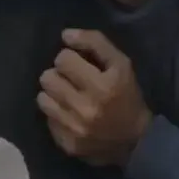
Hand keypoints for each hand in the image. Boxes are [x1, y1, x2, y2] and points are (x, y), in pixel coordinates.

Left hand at [38, 29, 152, 165]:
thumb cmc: (128, 97)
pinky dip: (56, 114)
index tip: (79, 65)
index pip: (63, 59)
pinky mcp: (67, 143)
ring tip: (68, 97)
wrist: (136, 142)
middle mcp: (86, 108)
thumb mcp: (121, 64)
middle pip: (48, 78)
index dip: (70, 59)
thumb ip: (95, 42)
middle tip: (70, 81)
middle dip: (58, 75)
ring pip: (42, 98)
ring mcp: (75, 129)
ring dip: (54, 95)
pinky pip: (47, 119)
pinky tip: (70, 115)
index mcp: (103, 86)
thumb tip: (65, 34)